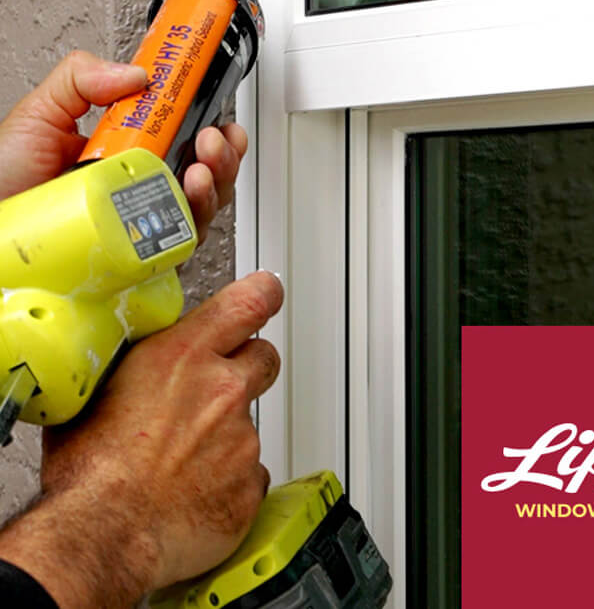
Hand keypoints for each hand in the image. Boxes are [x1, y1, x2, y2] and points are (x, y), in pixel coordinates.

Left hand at [0, 50, 244, 242]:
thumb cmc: (5, 184)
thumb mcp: (40, 115)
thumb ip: (80, 80)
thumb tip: (136, 74)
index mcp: (127, 150)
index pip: (180, 131)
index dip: (206, 118)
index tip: (213, 102)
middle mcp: (143, 185)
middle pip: (205, 168)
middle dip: (223, 151)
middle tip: (211, 138)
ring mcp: (146, 219)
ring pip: (204, 203)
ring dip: (216, 181)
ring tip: (202, 166)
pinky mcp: (144, 252)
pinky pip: (183, 238)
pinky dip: (196, 217)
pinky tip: (189, 196)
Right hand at [0, 271, 282, 607]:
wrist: (102, 536)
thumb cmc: (90, 471)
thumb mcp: (101, 391)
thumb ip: (141, 366)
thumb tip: (143, 361)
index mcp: (184, 357)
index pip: (250, 302)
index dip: (263, 294)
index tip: (267, 292)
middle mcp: (224, 392)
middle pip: (264, 359)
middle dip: (245, 368)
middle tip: (214, 390)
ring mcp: (243, 440)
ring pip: (250, 423)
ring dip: (226, 434)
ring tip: (182, 460)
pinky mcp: (251, 486)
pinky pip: (249, 474)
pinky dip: (228, 480)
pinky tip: (193, 491)